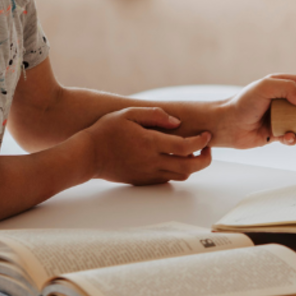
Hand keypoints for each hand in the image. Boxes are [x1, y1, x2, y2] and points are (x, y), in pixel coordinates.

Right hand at [85, 107, 212, 185]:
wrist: (87, 156)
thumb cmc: (106, 131)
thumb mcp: (128, 113)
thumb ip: (155, 115)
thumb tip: (177, 122)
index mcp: (150, 143)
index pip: (186, 146)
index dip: (201, 142)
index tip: (207, 136)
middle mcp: (152, 161)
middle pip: (189, 166)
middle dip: (205, 159)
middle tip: (208, 148)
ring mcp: (148, 174)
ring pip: (181, 176)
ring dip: (192, 166)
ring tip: (193, 153)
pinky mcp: (143, 181)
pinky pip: (167, 179)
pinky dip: (178, 171)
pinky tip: (175, 159)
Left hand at [216, 74, 295, 148]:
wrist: (226, 125)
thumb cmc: (242, 103)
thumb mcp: (265, 87)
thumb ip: (287, 88)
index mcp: (284, 86)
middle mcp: (285, 101)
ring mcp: (282, 117)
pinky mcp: (277, 132)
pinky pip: (293, 137)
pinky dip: (293, 140)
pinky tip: (286, 139)